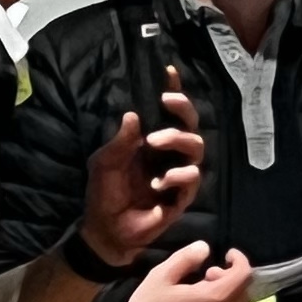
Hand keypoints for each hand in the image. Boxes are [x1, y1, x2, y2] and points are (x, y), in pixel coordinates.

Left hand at [80, 69, 204, 263]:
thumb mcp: (105, 162)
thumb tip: (132, 114)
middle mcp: (169, 154)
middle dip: (183, 108)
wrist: (106, 229)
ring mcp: (178, 174)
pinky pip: (192, 179)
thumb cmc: (105, 192)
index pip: (167, 113)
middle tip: (166, 102)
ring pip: (197, 146)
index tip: (169, 71)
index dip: (173, 91)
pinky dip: (178, 176)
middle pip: (191, 123)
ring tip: (154, 142)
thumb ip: (119, 140)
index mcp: (151, 141)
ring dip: (178, 139)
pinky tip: (160, 182)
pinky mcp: (182, 197)